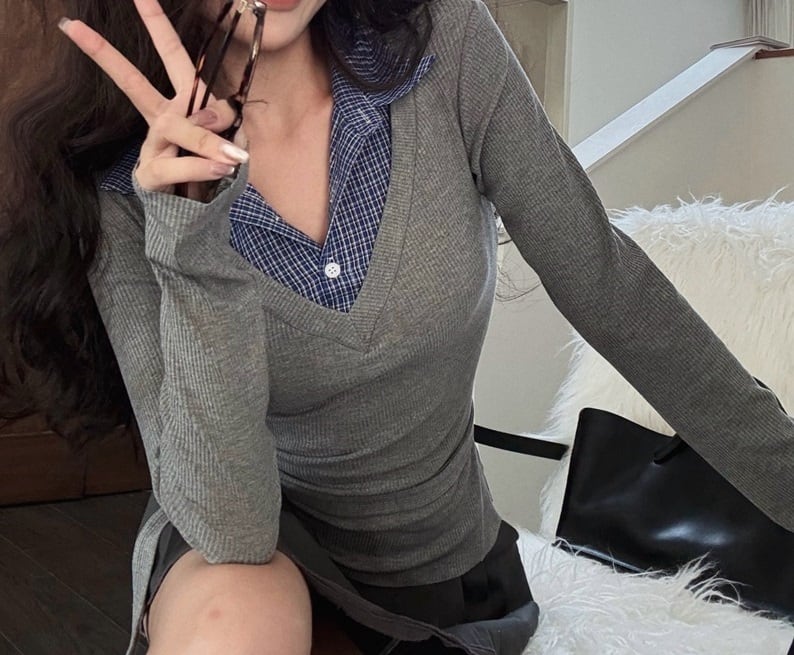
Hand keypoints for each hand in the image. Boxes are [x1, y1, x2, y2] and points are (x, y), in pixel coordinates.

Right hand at [58, 0, 249, 200]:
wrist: (198, 216)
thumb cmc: (213, 171)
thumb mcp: (231, 140)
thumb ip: (225, 121)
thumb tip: (208, 114)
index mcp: (180, 104)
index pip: (172, 59)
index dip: (158, 27)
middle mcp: (160, 120)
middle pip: (135, 81)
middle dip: (113, 52)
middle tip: (92, 18)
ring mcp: (151, 148)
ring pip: (174, 130)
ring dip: (204, 140)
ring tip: (232, 156)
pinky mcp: (150, 177)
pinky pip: (178, 166)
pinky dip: (201, 166)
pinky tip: (223, 166)